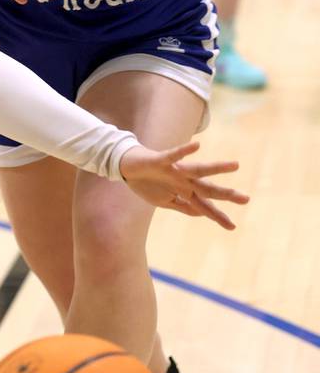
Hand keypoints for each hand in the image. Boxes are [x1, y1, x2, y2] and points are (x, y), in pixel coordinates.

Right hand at [119, 141, 248, 229]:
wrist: (127, 166)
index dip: (217, 216)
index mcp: (184, 191)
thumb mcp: (165, 201)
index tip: (232, 227)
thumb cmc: (147, 182)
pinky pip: (174, 155)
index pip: (204, 205)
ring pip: (198, 170)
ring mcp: (174, 170)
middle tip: (245, 199)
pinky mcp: (162, 161)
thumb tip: (201, 214)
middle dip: (225, 195)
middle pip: (207, 188)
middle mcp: (184, 180)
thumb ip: (184, 207)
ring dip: (216, 168)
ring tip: (234, 165)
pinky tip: (196, 146)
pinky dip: (184, 151)